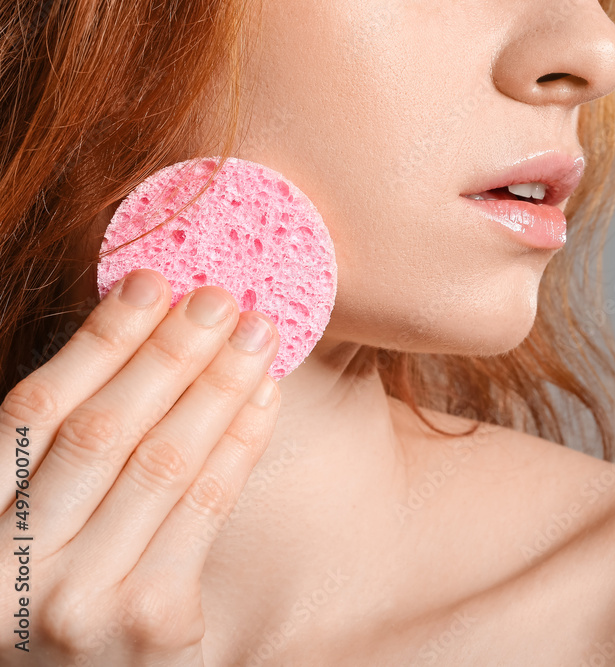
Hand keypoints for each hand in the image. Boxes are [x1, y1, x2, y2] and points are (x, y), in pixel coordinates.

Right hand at [0, 268, 280, 665]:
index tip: (150, 284)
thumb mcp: (30, 522)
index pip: (33, 410)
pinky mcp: (149, 622)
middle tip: (220, 299)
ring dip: (217, 387)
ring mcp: (80, 599)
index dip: (97, 341)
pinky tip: (264, 400)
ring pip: (162, 462)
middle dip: (170, 353)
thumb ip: (56, 454)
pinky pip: (205, 509)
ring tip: (257, 337)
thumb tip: (136, 339)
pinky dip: (239, 444)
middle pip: (103, 430)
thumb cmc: (61, 588)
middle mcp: (11, 563)